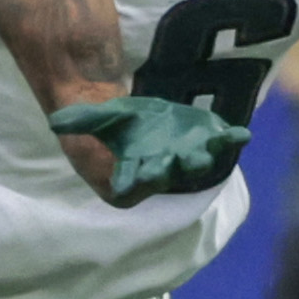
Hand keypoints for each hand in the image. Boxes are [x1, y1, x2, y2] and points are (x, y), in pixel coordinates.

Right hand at [49, 96, 249, 205]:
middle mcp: (155, 174)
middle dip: (175, 167)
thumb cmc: (104, 124)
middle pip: (165, 173)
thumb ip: (77, 121)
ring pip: (193, 162)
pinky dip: (230, 140)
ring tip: (214, 148)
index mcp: (125, 177)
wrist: (125, 116)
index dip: (134, 178)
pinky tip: (242, 134)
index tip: (138, 177)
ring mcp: (180, 160)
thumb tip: (57, 122)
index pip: (130, 181)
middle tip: (186, 161)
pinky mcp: (198, 143)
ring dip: (203, 156)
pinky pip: (217, 144)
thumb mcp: (86, 120)